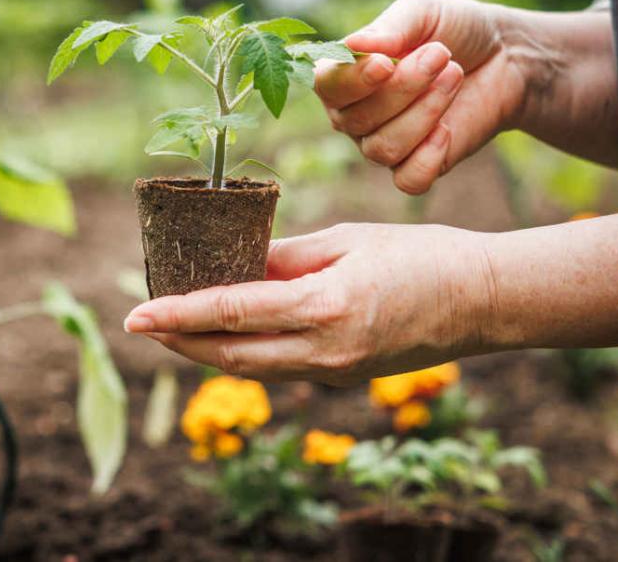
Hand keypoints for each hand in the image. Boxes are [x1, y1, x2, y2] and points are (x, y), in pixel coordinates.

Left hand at [123, 223, 493, 385]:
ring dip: (205, 351)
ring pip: (249, 368)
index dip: (177, 315)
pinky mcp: (341, 378)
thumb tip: (233, 260)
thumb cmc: (420, 256)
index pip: (231, 314)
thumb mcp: (347, 240)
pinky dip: (242, 353)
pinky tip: (225, 333)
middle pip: (229, 355)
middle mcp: (323, 352)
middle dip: (178, 342)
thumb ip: (284, 255)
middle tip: (142, 322)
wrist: (482, 301)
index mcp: (324, 307)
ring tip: (172, 327)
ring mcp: (333, 373)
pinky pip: (277, 369)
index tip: (136, 313)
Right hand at [316, 0, 530, 193]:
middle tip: (441, 55)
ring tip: (454, 76)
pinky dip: (428, 157)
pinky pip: (408, 180)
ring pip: (383, 149)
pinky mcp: (416, 166)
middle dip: (404, 88)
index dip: (353, 80)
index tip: (387, 63)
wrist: (505, 56)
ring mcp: (382, 143)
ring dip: (424, 112)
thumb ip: (390, 27)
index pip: (326, 86)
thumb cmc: (455, 30)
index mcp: (345, 75)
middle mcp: (354, 115)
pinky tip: (448, 129)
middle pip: (356, 120)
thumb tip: (354, 44)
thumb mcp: (424, 13)